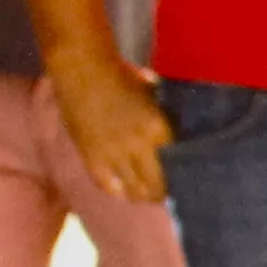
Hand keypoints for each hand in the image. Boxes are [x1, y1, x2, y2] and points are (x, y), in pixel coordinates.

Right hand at [57, 54, 177, 204]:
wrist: (83, 69)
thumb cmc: (123, 77)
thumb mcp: (154, 98)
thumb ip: (163, 117)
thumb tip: (176, 134)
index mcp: (158, 128)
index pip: (176, 165)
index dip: (180, 177)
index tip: (183, 180)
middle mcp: (137, 145)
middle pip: (156, 184)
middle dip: (163, 193)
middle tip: (167, 194)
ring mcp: (112, 153)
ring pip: (132, 190)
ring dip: (142, 196)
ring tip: (147, 197)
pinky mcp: (90, 156)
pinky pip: (106, 185)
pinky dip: (117, 192)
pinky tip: (125, 194)